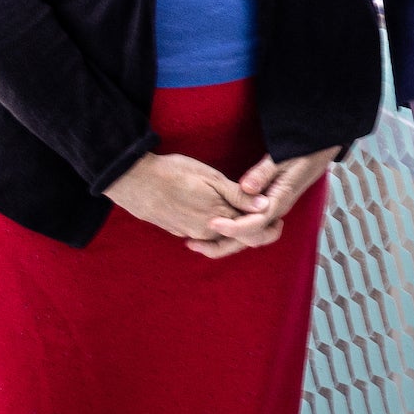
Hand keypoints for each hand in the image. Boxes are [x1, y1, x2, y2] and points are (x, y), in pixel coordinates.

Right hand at [106, 152, 266, 247]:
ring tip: (246, 219)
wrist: (135, 182)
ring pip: (219, 238)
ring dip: (234, 232)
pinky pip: (203, 236)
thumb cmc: (174, 174)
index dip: (266, 227)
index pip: (250, 231)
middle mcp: (205, 232)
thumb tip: (264, 206)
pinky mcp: (178, 229)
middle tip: (270, 224)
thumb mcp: (212, 179)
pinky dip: (216, 230)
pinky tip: (219, 219)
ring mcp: (189, 232)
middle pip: (236, 239)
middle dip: (253, 232)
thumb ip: (238, 195)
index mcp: (218, 218)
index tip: (278, 221)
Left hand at [196, 147, 337, 256]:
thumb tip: (246, 188)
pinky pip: (248, 226)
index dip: (232, 227)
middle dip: (222, 245)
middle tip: (194, 243)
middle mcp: (275, 211)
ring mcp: (271, 211)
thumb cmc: (303, 151)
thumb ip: (264, 172)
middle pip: (249, 240)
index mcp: (279, 201)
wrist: (320, 150)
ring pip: (247, 237)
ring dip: (223, 242)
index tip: (211, 223)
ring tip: (197, 242)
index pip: (254, 224)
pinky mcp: (267, 206)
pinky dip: (230, 231)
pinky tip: (212, 227)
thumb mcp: (283, 156)